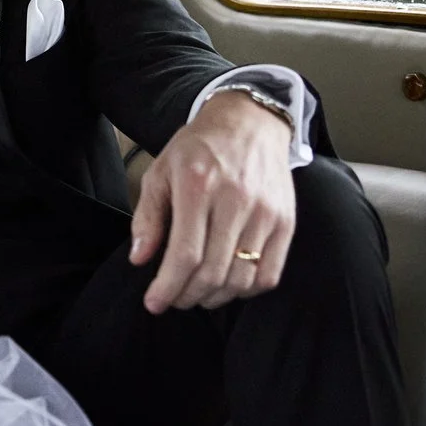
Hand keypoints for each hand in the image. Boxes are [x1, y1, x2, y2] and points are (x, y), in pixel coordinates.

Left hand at [130, 90, 296, 313]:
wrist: (249, 122)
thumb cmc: (199, 148)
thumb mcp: (160, 172)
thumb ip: (148, 217)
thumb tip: (140, 258)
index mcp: (198, 186)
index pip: (185, 254)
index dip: (168, 287)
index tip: (154, 303)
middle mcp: (235, 200)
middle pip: (213, 272)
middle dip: (187, 296)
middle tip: (174, 299)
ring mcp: (265, 212)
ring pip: (241, 278)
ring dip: (215, 297)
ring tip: (198, 294)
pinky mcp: (286, 222)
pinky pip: (269, 274)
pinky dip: (246, 290)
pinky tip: (228, 285)